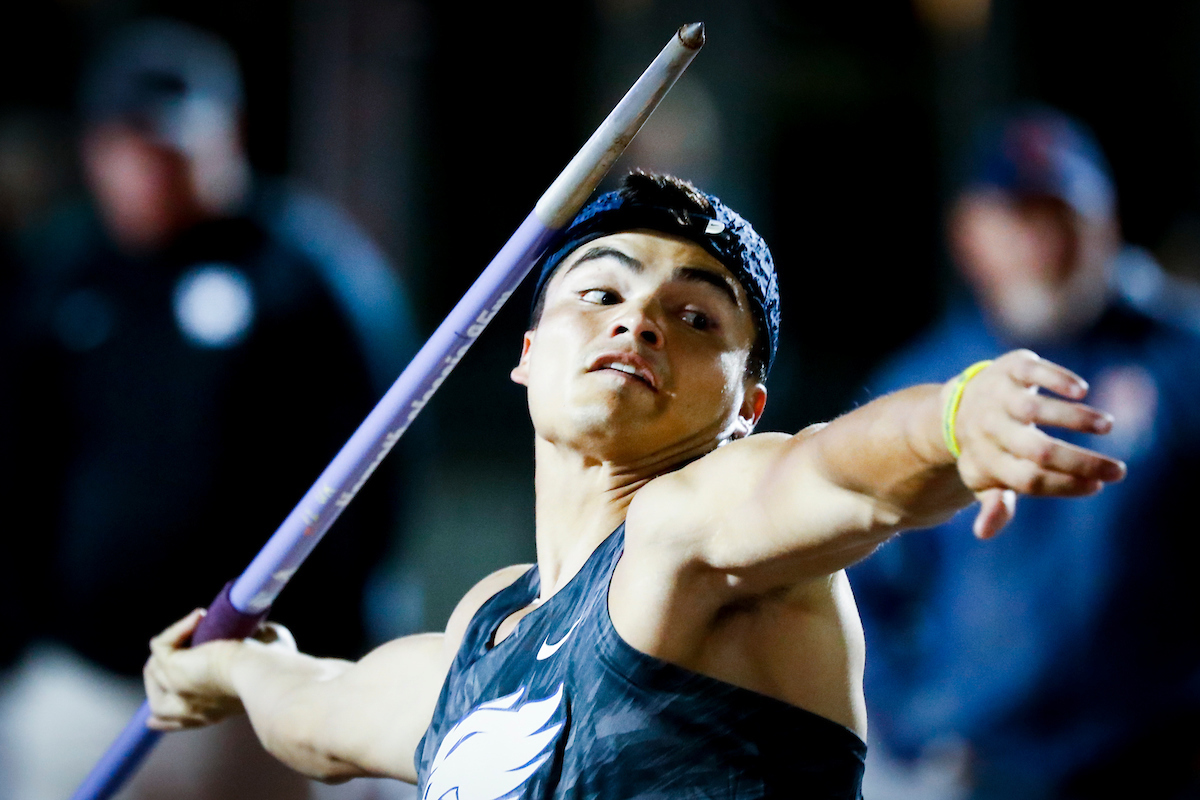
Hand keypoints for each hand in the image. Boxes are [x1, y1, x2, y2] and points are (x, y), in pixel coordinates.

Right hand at [144, 609, 295, 730]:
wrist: (266, 674)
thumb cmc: (276, 668)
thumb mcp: (261, 664)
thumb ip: (252, 652)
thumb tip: (256, 629)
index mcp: (213, 712)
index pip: (177, 721)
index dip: (165, 718)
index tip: (152, 719)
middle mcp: (190, 710)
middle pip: (158, 704)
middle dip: (154, 681)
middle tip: (162, 654)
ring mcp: (176, 692)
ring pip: (154, 668)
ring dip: (173, 641)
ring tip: (199, 621)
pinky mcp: (171, 671)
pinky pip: (160, 645)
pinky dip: (177, 628)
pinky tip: (200, 616)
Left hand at [949, 350, 1125, 538]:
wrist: (957, 406)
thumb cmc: (987, 450)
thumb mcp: (986, 480)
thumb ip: (995, 505)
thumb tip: (983, 533)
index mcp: (988, 461)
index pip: (1028, 480)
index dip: (1064, 485)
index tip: (1096, 486)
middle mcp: (990, 429)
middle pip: (1039, 450)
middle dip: (1081, 462)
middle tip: (1118, 470)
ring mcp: (998, 397)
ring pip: (1036, 410)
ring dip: (1075, 418)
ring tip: (1106, 426)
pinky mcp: (1009, 369)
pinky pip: (1032, 371)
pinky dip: (1057, 379)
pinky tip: (1081, 392)